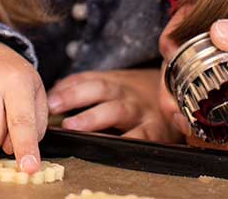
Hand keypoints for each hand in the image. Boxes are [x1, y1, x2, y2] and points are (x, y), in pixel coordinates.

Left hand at [47, 68, 180, 142]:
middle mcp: (126, 93)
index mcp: (114, 82)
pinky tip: (113, 148)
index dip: (67, 88)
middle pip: (101, 89)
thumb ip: (84, 86)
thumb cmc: (137, 96)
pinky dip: (129, 141)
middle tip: (54, 107)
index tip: (47, 98)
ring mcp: (141, 111)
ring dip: (94, 118)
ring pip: (118, 110)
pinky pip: (141, 136)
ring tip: (74, 126)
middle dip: (76, 96)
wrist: (179, 99)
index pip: (87, 79)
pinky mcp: (156, 131)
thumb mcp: (114, 84)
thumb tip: (51, 93)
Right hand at [160, 16, 227, 162]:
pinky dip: (207, 142)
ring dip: (182, 113)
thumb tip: (222, 29)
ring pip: (192, 108)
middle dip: (173, 83)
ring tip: (188, 120)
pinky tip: (226, 141)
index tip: (171, 44)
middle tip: (175, 96)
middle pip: (188, 73)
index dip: (181, 37)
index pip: (204, 35)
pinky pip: (211, 142)